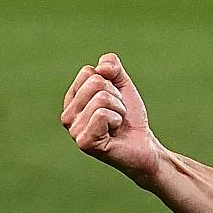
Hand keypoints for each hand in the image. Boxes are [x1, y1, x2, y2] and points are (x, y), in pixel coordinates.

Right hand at [60, 53, 163, 184]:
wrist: (144, 145)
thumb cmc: (130, 118)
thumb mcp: (122, 86)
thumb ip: (112, 67)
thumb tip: (101, 67)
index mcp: (72, 101)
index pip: (88, 72)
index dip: (110, 83)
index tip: (114, 101)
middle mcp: (68, 116)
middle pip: (95, 82)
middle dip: (115, 96)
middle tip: (117, 113)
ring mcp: (74, 130)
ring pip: (101, 98)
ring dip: (118, 109)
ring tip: (117, 124)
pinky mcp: (85, 142)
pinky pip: (103, 114)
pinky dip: (116, 119)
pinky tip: (114, 133)